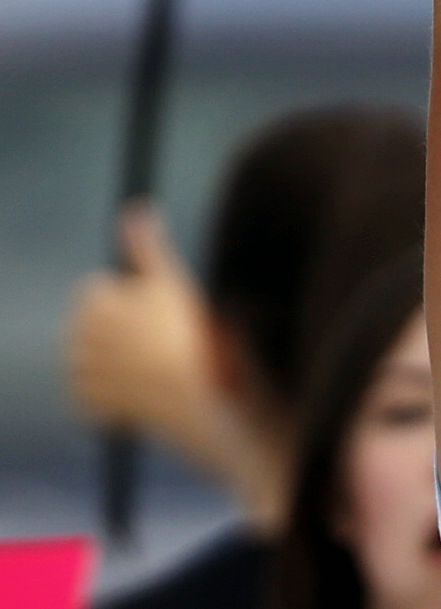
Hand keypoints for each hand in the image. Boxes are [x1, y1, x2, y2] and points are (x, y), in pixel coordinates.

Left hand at [67, 204, 212, 441]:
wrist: (192, 392)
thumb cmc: (185, 333)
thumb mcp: (171, 280)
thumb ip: (147, 245)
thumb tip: (138, 206)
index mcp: (94, 303)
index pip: (96, 291)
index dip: (127, 300)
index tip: (153, 314)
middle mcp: (79, 337)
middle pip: (91, 326)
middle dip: (115, 330)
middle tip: (155, 341)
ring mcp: (82, 372)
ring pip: (89, 359)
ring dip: (110, 362)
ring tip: (148, 366)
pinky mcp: (87, 402)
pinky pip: (90, 394)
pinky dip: (107, 394)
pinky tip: (137, 390)